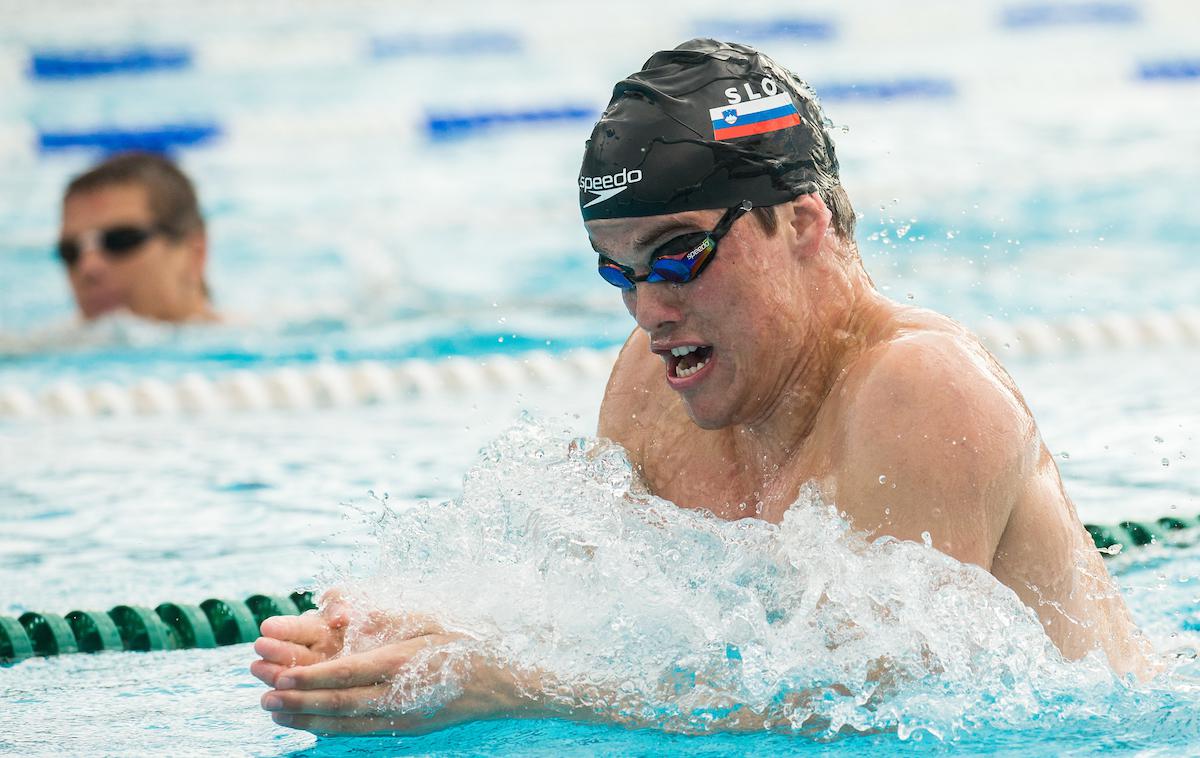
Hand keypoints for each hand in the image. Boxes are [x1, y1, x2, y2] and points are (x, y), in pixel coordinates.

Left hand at [251, 593, 530, 734]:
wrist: (502, 680)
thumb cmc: (463, 641)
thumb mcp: (428, 620)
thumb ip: (385, 618)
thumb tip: (341, 612)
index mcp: (404, 661)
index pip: (350, 673)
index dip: (313, 677)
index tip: (283, 676)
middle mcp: (401, 695)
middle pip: (341, 702)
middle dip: (300, 700)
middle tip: (263, 696)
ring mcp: (404, 717)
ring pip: (346, 722)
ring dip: (307, 719)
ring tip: (273, 712)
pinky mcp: (406, 728)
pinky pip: (361, 730)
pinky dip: (331, 729)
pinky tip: (308, 724)